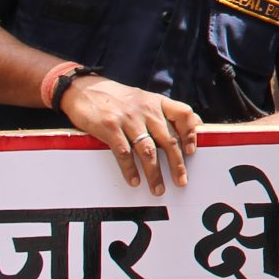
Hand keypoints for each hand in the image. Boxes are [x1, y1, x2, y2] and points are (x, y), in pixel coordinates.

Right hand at [58, 76, 199, 193]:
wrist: (83, 89)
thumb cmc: (117, 98)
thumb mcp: (144, 98)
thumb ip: (164, 111)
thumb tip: (194, 123)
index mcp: (157, 102)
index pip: (183, 114)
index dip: (190, 133)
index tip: (192, 151)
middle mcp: (146, 110)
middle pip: (168, 140)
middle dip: (177, 164)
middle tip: (182, 181)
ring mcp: (128, 119)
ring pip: (148, 151)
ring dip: (154, 173)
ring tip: (158, 189)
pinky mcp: (110, 128)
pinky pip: (124, 153)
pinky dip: (130, 169)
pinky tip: (134, 181)